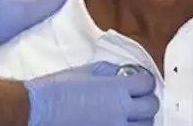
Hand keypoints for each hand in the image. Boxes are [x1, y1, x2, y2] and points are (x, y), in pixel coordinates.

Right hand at [23, 61, 158, 125]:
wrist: (41, 109)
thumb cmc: (58, 88)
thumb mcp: (85, 71)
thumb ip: (108, 71)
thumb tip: (121, 73)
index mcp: (116, 89)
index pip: (147, 84)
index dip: (145, 81)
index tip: (140, 82)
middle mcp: (120, 111)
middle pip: (151, 107)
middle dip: (147, 101)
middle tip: (139, 99)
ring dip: (141, 120)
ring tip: (131, 116)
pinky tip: (119, 124)